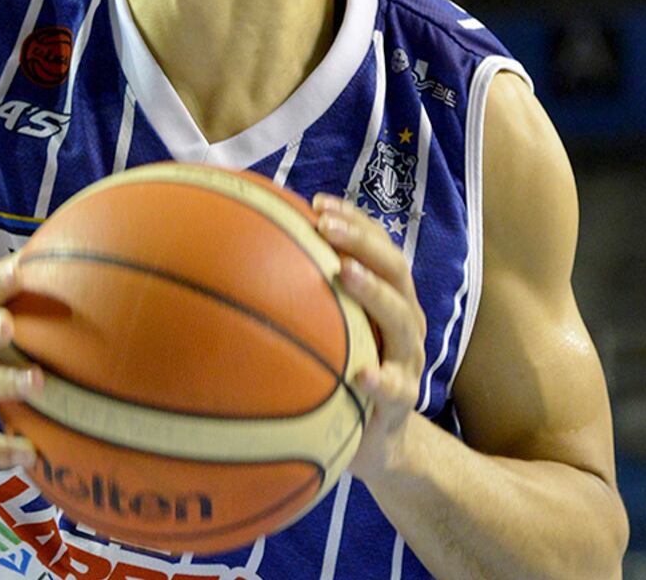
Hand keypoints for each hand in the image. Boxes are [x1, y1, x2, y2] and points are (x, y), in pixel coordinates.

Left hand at [313, 193, 426, 481]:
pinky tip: (361, 374)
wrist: (377, 444)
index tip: (316, 202)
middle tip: (326, 226)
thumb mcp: (326, 332)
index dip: (353, 220)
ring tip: (344, 272)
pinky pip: (396, 389)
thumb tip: (237, 259)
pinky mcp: (405, 401)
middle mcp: (404, 321)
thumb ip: (298, 298)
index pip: (377, 247)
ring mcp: (408, 359)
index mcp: (387, 298)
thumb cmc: (342, 372)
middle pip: (395, 269)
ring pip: (401, 318)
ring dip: (374, 292)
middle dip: (362, 241)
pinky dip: (381, 379)